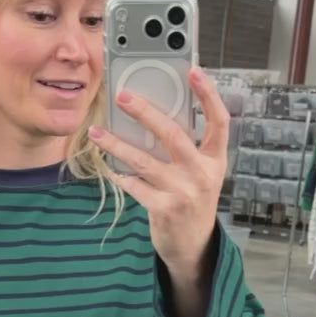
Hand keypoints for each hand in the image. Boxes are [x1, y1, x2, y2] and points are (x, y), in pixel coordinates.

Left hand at [88, 67, 228, 278]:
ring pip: (144, 160)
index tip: (194, 71)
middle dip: (146, 112)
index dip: (208, 95)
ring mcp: (183, 192)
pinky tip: (107, 167)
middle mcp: (203, 174)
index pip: (219, 121)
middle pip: (173, 134)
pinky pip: (134, 185)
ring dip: (116, 144)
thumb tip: (155, 115)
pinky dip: (118, 174)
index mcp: (215, 160)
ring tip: (96, 132)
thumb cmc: (193, 200)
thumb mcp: (201, 173)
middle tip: (123, 96)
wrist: (193, 246)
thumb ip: (188, 147)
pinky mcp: (164, 209)